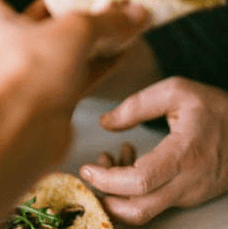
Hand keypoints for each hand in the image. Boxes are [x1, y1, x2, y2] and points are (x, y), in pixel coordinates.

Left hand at [0, 0, 150, 100]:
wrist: (22, 136)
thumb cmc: (28, 74)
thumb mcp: (73, 31)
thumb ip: (107, 19)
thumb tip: (136, 13)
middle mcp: (7, 44)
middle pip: (33, 13)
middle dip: (63, 0)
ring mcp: (29, 71)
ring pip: (60, 44)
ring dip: (89, 31)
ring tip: (117, 17)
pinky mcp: (50, 96)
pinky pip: (77, 71)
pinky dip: (98, 60)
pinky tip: (123, 49)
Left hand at [80, 77, 227, 224]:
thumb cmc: (214, 108)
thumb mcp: (176, 91)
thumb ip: (137, 105)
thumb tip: (106, 122)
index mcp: (184, 154)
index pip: (141, 182)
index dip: (108, 180)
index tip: (87, 168)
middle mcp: (187, 183)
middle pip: (139, 210)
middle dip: (105, 196)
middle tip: (90, 170)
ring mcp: (189, 194)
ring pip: (145, 209)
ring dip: (118, 191)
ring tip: (110, 156)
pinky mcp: (188, 197)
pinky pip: (155, 202)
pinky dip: (132, 188)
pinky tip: (129, 159)